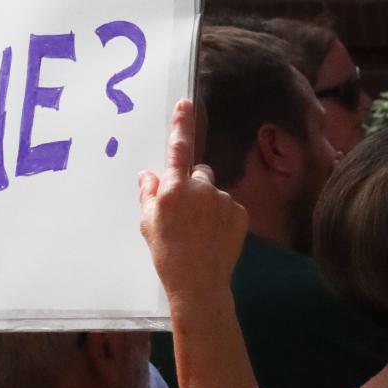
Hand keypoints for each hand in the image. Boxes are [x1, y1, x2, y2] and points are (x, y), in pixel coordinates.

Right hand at [139, 99, 246, 311]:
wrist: (199, 284)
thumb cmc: (167, 254)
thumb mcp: (148, 223)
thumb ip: (148, 194)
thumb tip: (149, 175)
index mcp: (173, 189)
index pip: (178, 148)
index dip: (181, 124)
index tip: (185, 103)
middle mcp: (200, 188)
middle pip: (198, 172)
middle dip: (192, 185)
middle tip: (185, 213)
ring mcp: (222, 199)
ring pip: (213, 190)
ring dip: (207, 202)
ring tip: (200, 229)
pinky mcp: (240, 212)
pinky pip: (229, 205)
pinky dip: (222, 216)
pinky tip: (213, 235)